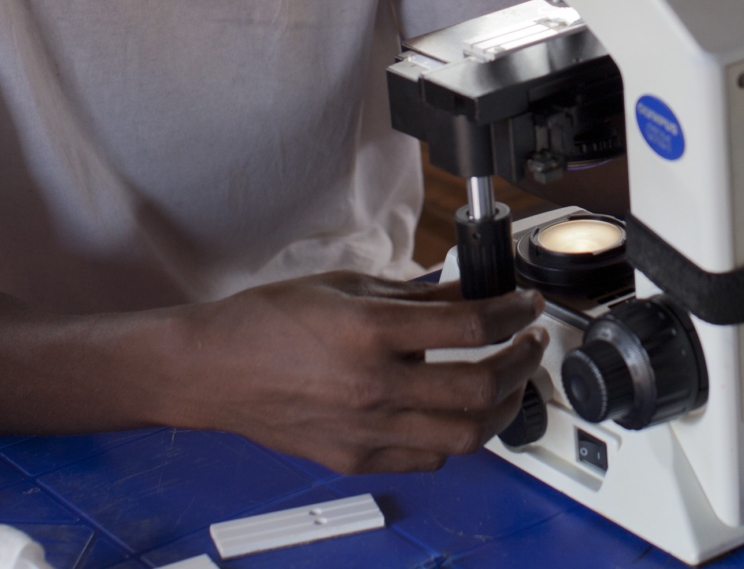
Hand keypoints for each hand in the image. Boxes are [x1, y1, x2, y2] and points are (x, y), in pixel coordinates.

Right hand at [173, 272, 547, 473]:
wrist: (214, 369)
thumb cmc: (270, 321)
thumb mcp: (349, 285)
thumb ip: (417, 295)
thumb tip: (470, 291)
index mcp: (370, 333)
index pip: (471, 326)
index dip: (513, 312)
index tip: (525, 304)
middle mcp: (373, 387)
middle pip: (481, 387)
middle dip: (523, 361)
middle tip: (529, 342)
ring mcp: (365, 431)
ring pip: (466, 436)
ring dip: (502, 407)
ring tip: (508, 381)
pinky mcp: (356, 459)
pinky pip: (428, 458)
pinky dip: (456, 437)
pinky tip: (457, 411)